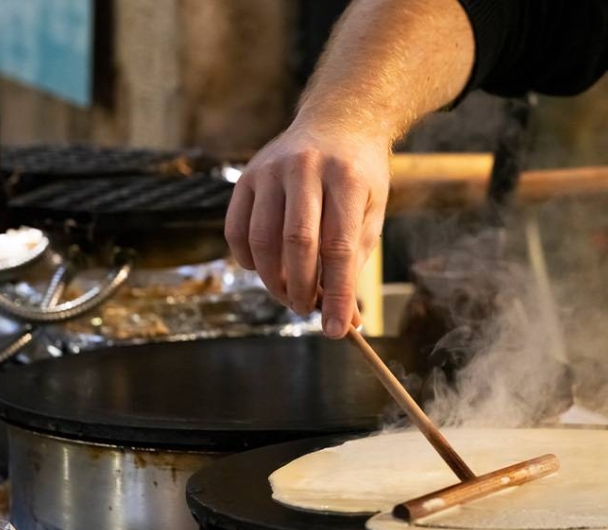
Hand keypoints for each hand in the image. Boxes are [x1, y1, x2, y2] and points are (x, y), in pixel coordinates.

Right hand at [225, 124, 389, 337]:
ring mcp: (271, 170)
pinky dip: (248, 260)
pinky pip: (236, 229)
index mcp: (347, 179)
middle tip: (307, 310)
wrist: (338, 121)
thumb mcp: (371, 213)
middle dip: (301, 289)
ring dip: (273, 280)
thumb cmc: (359, 176)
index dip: (336, 294)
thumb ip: (355, 261)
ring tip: (289, 296)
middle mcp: (306, 169)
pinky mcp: (247, 176)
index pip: (339, 248)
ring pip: (263, 239)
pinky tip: (265, 270)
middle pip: (297, 244)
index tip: (335, 330)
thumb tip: (343, 317)